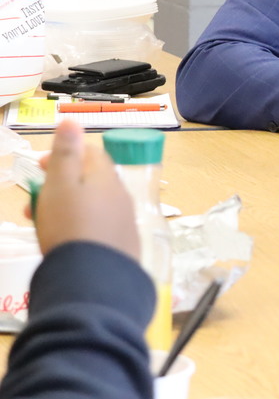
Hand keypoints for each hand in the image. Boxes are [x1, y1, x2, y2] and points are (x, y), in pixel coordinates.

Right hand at [31, 121, 138, 258]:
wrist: (93, 278)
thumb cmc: (70, 225)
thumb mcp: (60, 184)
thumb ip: (66, 153)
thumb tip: (73, 120)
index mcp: (107, 178)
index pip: (92, 154)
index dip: (65, 154)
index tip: (39, 165)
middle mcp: (121, 196)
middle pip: (91, 181)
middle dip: (60, 184)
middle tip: (33, 197)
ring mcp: (124, 222)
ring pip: (92, 205)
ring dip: (65, 206)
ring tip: (37, 221)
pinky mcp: (122, 246)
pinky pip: (98, 227)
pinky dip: (78, 226)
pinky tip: (62, 240)